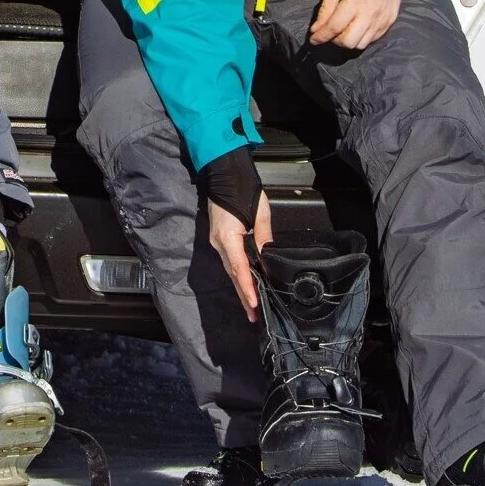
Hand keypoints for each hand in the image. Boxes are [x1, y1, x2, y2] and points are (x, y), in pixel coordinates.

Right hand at [208, 190, 274, 321]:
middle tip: (253, 315)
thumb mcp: (259, 211)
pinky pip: (229, 260)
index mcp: (228, 236)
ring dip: (240, 286)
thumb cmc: (241, 186)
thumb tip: (267, 256)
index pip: (239, 268)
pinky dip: (238, 273)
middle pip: (233, 274)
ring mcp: (216, 240)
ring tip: (251, 305)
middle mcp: (219, 242)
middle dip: (243, 295)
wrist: (222, 170)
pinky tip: (246, 281)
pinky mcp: (219, 237)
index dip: (247, 288)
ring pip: (230, 269)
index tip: (254, 305)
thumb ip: (264, 236)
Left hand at [310, 0, 404, 50]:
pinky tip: (358, 27)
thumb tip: (316, 29)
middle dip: (335, 40)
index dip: (321, 36)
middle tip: (332, 32)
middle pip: (348, 42)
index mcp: (354, 1)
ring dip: (349, 41)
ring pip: (360, 45)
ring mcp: (381, 21)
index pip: (335, 27)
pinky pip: (372, 40)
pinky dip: (361, 38)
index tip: (313, 40)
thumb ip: (326, 8)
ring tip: (345, 30)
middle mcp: (369, 14)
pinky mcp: (389, 23)